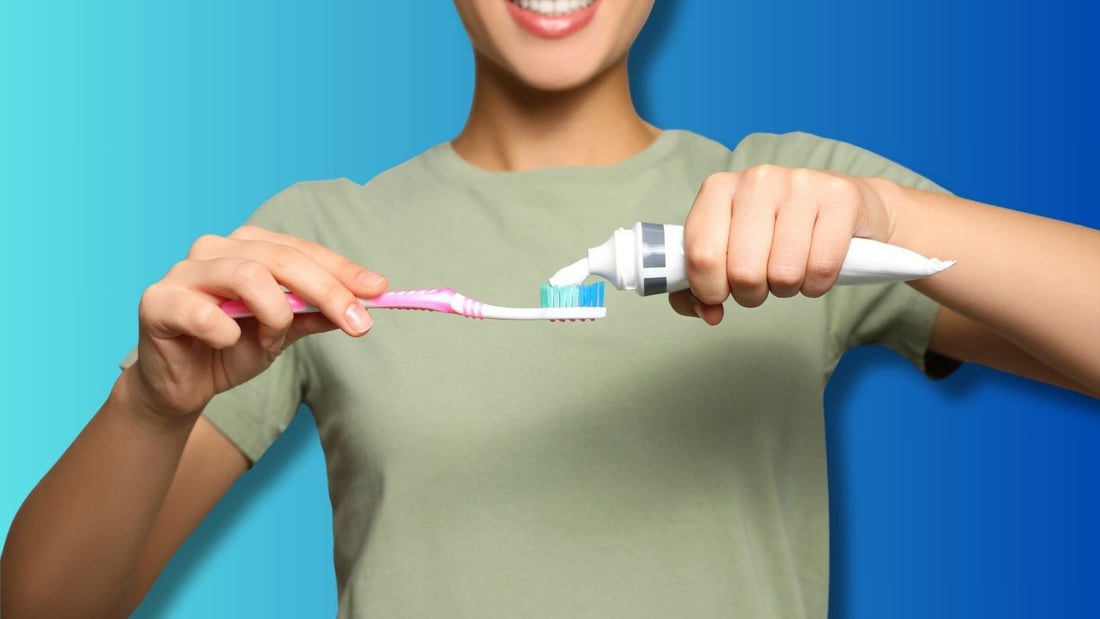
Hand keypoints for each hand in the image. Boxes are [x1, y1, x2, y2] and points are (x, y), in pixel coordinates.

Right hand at [125, 225, 386, 418]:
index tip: (379, 291)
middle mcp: (216, 249)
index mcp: (248, 247)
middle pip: (281, 259)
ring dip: (275, 313)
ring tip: (274, 340)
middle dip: (328, 290)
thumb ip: (315, 314)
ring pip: (247, 275)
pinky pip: (202, 312)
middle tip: (359, 322)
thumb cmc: (230, 349)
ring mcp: (184, 272)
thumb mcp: (283, 333)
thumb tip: (365, 303)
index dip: (343, 270)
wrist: (180, 387)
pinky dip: (226, 331)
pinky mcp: (158, 302)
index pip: (302, 250)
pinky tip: (230, 342)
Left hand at [670, 165, 894, 323]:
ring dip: (787, 288)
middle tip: (762, 281)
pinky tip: (815, 267)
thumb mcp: (729, 249)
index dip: (709, 290)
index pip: (701, 255)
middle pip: (743, 272)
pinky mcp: (840, 196)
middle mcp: (756, 180)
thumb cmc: (775, 231)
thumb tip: (709, 313)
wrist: (840, 205)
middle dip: (751, 293)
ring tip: (790, 269)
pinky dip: (817, 284)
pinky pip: (822, 268)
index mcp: (718, 189)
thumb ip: (701, 286)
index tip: (721, 292)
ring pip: (784, 274)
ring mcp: (800, 184)